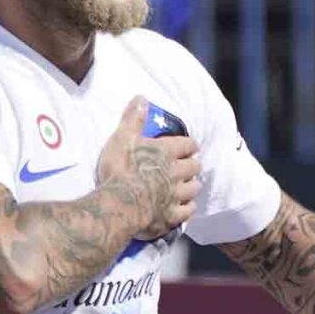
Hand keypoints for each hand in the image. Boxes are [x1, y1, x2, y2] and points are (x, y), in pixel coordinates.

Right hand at [96, 96, 200, 239]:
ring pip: (194, 189)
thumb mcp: (123, 137)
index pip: (188, 144)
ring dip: (192, 187)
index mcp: (166, 152)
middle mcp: (176, 172)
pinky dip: (187, 209)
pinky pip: (187, 212)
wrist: (121, 204)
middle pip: (194, 167)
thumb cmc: (120, 169)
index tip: (188, 146)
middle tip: (188, 167)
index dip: (189, 145)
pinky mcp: (172, 216)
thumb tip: (142, 97)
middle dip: (192, 166)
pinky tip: (184, 209)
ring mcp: (176, 195)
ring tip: (187, 187)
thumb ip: (134, 118)